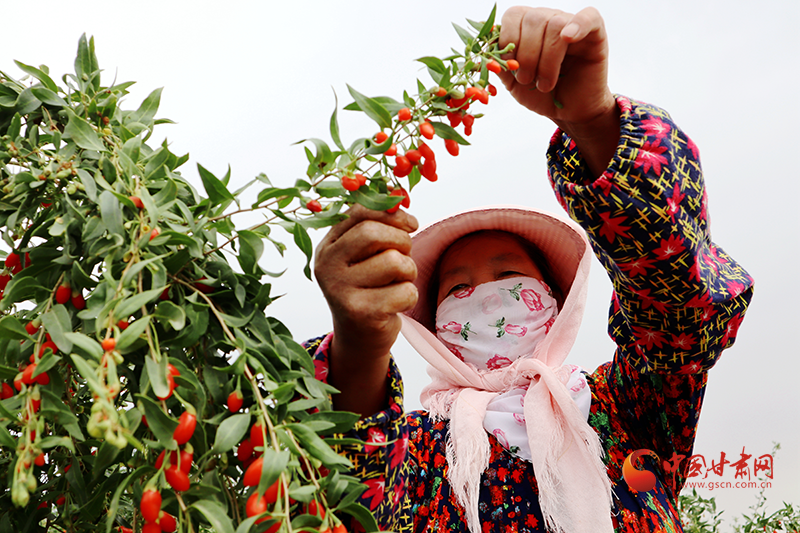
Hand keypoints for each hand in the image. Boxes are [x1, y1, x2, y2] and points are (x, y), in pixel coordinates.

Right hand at [314, 204, 418, 414]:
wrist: (359, 337)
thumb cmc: (368, 287)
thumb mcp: (364, 255)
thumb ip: (376, 225)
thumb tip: (399, 197)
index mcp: (327, 246)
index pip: (360, 212)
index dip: (392, 213)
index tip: (411, 223)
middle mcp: (327, 266)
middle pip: (374, 234)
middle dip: (402, 241)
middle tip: (405, 255)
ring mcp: (341, 292)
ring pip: (395, 262)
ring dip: (409, 271)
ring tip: (399, 281)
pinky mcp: (361, 314)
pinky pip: (405, 291)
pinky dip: (409, 296)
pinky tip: (395, 303)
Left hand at [497, 6, 619, 176]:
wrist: (569, 112)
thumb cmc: (541, 95)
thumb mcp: (513, 82)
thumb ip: (499, 64)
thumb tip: (483, 50)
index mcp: (527, 27)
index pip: (513, 16)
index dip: (508, 40)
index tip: (510, 68)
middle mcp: (548, 20)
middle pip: (533, 19)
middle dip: (526, 55)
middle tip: (526, 80)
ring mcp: (572, 25)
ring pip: (555, 25)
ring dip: (547, 60)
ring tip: (545, 84)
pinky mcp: (595, 34)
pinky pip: (589, 17)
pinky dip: (578, 25)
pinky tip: (569, 39)